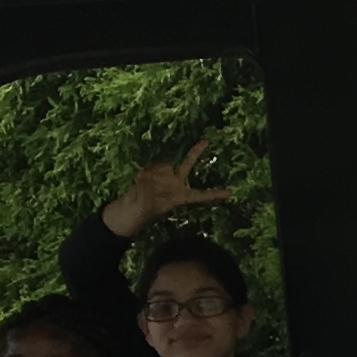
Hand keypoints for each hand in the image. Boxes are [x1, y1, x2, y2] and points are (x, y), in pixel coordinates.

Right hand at [101, 138, 230, 235]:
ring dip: (152, 172)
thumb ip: (150, 195)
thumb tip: (148, 181)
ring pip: (163, 166)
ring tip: (141, 183)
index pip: (199, 195)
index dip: (213, 194)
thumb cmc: (140, 215)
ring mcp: (163, 178)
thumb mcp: (147, 209)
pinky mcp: (151, 174)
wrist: (127, 210)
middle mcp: (174, 184)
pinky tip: (137, 181)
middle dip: (195, 153)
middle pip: (187, 166)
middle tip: (206, 142)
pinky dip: (144, 173)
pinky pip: (150, 168)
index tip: (229, 193)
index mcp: (179, 197)